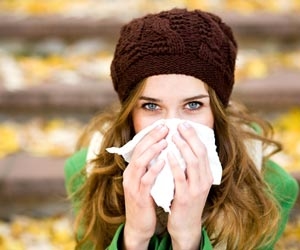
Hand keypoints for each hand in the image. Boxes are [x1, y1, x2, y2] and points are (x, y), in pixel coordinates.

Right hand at [122, 124, 167, 249]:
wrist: (139, 225)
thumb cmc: (146, 201)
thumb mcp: (146, 181)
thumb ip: (151, 167)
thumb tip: (163, 151)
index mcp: (133, 170)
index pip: (140, 148)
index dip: (150, 136)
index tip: (162, 126)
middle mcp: (130, 175)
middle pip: (139, 151)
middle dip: (151, 138)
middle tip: (164, 128)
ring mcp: (133, 185)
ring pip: (140, 163)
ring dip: (152, 151)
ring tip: (164, 141)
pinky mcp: (139, 196)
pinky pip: (146, 180)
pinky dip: (154, 170)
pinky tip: (164, 161)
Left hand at [167, 122, 212, 249]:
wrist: (185, 225)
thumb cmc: (186, 200)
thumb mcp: (193, 182)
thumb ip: (190, 167)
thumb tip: (183, 147)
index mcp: (207, 175)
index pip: (203, 150)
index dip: (194, 136)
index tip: (185, 124)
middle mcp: (204, 180)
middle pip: (200, 153)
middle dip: (190, 137)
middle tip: (179, 125)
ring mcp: (196, 189)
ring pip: (192, 162)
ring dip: (183, 147)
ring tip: (173, 136)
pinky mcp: (185, 197)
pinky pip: (180, 177)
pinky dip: (175, 164)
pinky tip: (168, 154)